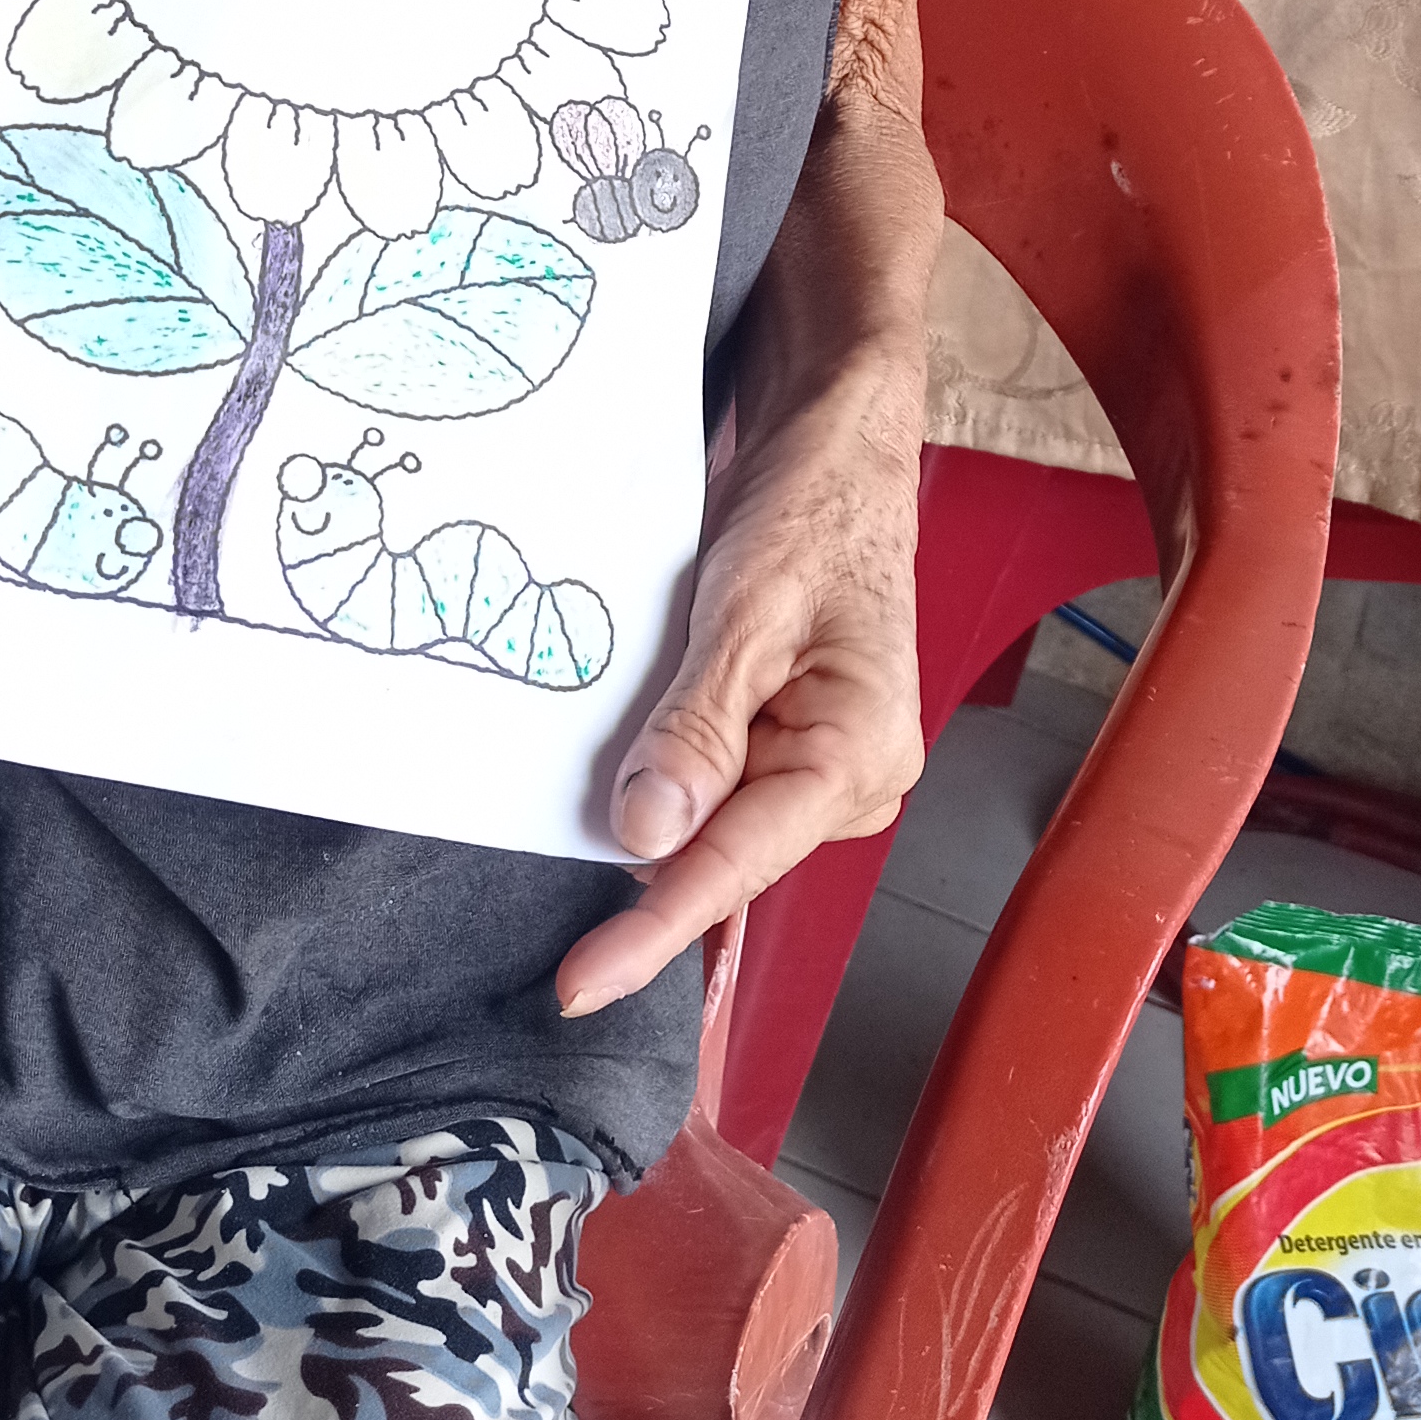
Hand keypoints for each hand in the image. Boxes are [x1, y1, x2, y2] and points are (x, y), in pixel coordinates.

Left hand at [557, 359, 924, 1018]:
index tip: (579, 985)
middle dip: (643, 850)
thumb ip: (699, 725)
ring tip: (600, 747)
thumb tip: (645, 836)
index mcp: (861, 755)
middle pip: (721, 853)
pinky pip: (711, 779)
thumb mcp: (751, 605)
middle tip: (560, 817)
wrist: (841, 434)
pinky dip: (664, 769)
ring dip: (652, 799)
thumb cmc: (818, 501)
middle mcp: (850, 778)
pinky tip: (627, 753)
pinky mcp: (785, 737)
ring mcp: (819, 762)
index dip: (653, 931)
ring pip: (710, 819)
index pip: (737, 867)